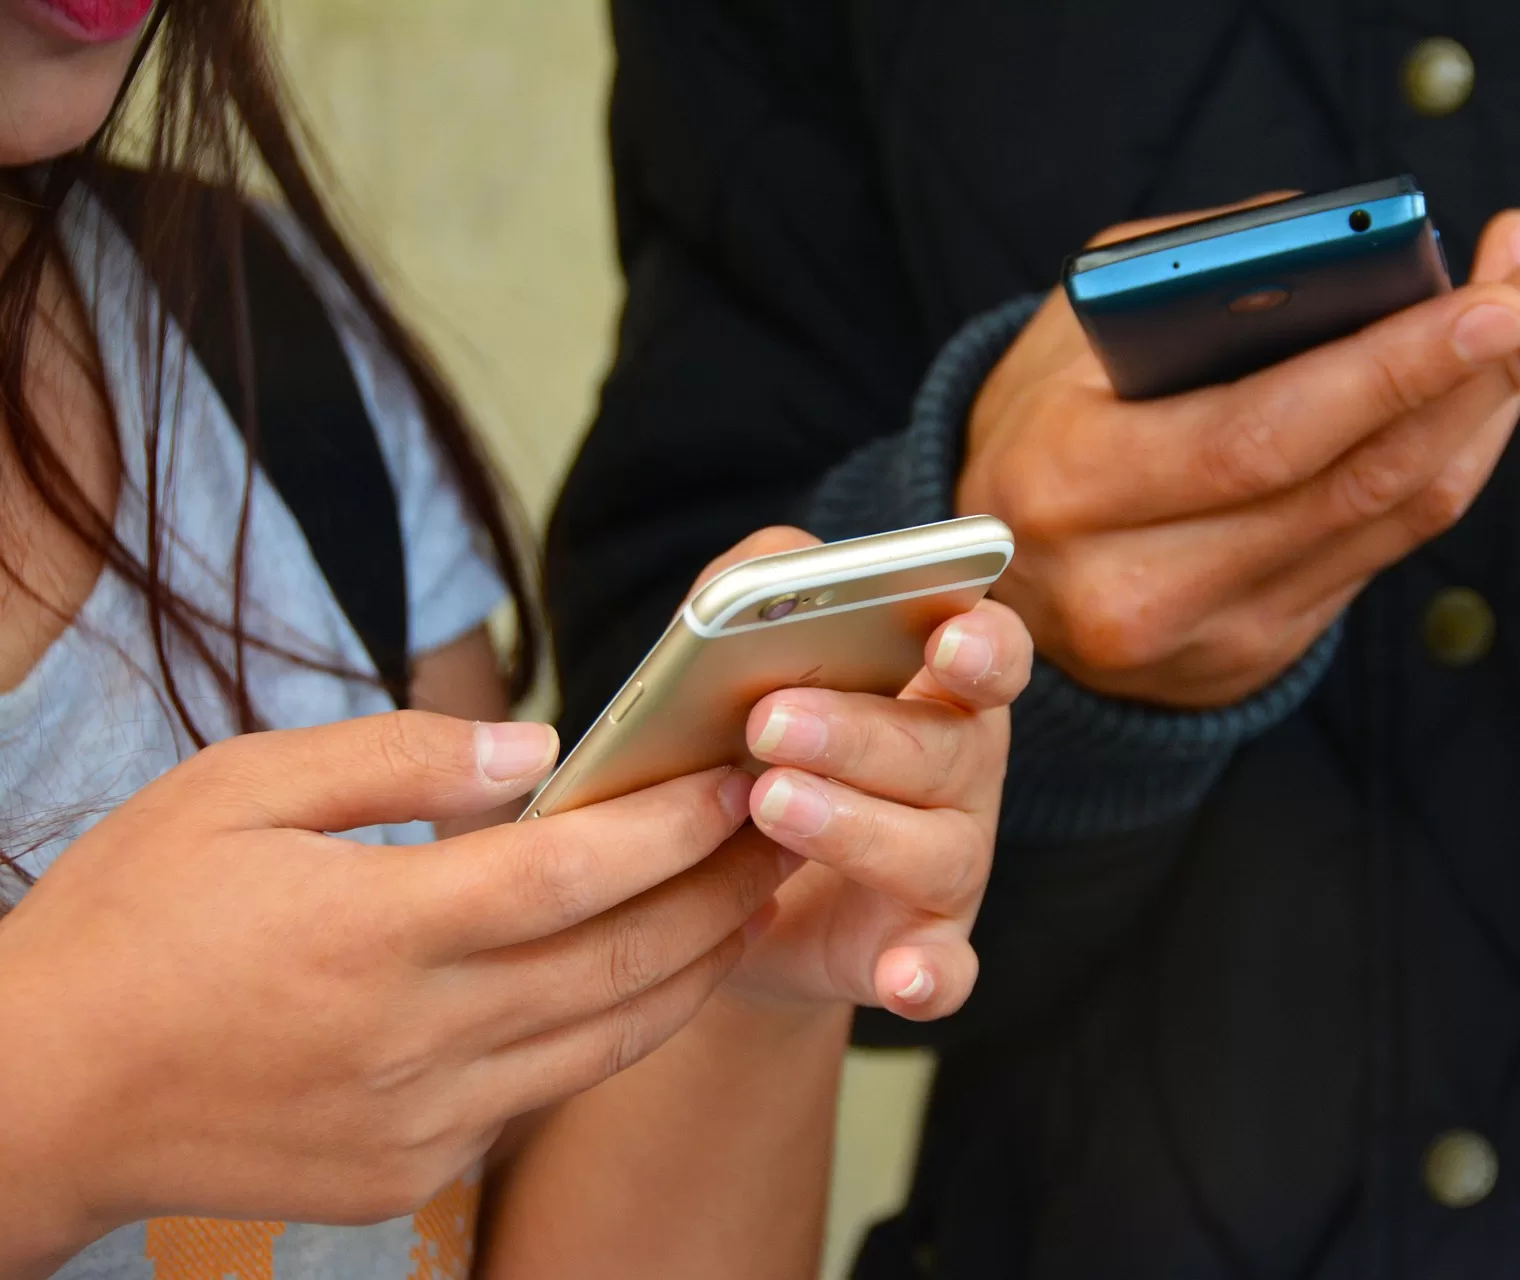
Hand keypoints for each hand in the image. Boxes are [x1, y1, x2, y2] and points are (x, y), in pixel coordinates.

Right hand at [0, 713, 782, 1268]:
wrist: (37, 1099)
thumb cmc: (127, 924)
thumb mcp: (234, 790)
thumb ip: (394, 758)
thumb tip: (534, 749)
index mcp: (372, 930)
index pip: (573, 873)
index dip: (672, 826)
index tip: (735, 779)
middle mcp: (414, 1038)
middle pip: (621, 962)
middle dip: (721, 894)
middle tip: (782, 832)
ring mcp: (420, 1120)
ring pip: (607, 1041)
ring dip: (693, 970)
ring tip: (747, 904)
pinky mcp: (411, 1173)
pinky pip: (544, 1092)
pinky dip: (609, 1032)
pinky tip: (640, 979)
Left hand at [683, 529, 1033, 1021]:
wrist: (712, 890)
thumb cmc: (745, 746)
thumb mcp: (737, 658)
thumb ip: (756, 588)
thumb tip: (780, 565)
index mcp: (938, 690)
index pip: (991, 653)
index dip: (981, 643)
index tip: (945, 639)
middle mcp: (963, 776)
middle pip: (949, 748)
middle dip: (862, 732)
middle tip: (770, 722)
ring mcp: (951, 869)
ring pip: (937, 850)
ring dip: (858, 828)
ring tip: (770, 804)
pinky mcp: (921, 952)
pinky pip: (945, 971)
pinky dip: (930, 976)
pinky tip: (900, 978)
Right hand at [958, 197, 1519, 706]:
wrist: (996, 580)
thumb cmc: (1043, 421)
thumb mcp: (1077, 328)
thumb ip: (1196, 274)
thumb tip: (1353, 249)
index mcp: (1072, 485)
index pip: (1261, 435)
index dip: (1390, 371)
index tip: (1495, 299)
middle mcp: (1137, 583)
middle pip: (1355, 481)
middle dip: (1484, 371)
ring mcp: (1204, 637)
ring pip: (1392, 518)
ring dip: (1490, 408)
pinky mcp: (1254, 656)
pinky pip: (1385, 551)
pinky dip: (1449, 460)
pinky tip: (1487, 388)